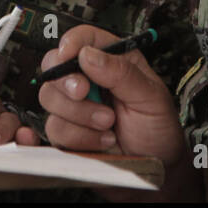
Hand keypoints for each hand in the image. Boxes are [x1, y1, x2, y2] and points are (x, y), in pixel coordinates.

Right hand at [39, 25, 199, 199]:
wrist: (156, 170)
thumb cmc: (158, 129)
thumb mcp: (150, 97)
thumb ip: (121, 73)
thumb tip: (87, 54)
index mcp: (112, 60)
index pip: (83, 38)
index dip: (72, 43)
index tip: (70, 55)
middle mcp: (89, 79)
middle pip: (54, 64)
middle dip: (66, 80)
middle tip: (84, 92)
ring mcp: (74, 106)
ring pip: (49, 97)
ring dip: (79, 113)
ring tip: (109, 124)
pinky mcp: (67, 132)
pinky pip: (54, 128)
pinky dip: (80, 137)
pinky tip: (104, 141)